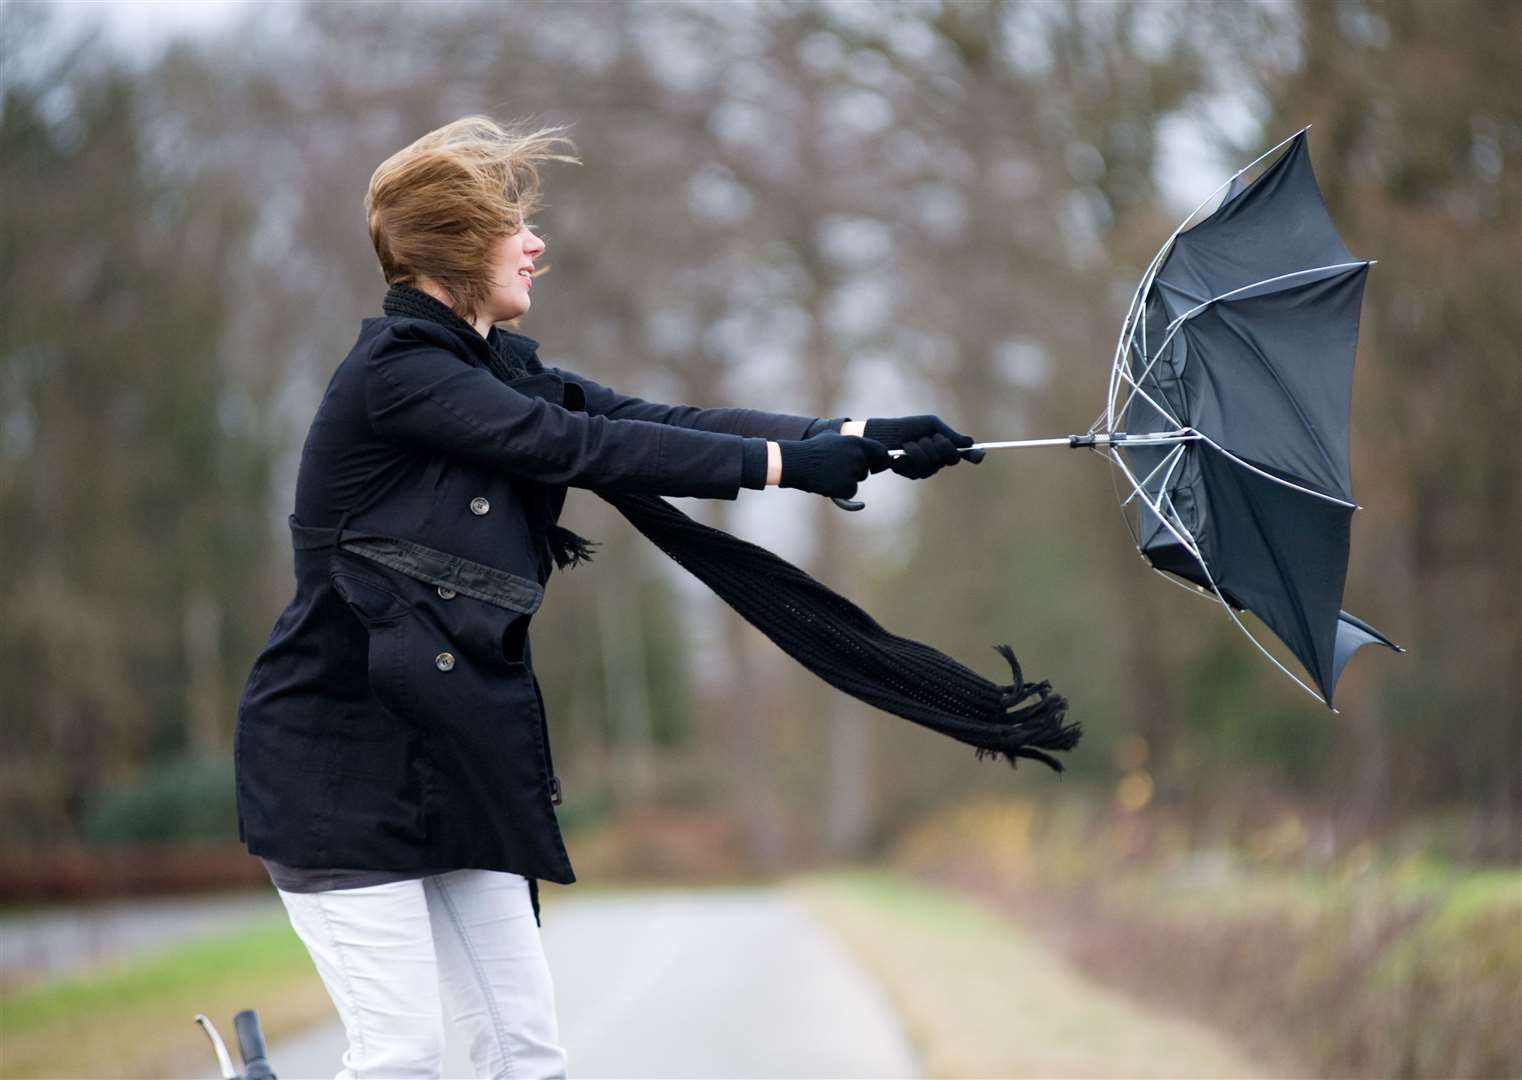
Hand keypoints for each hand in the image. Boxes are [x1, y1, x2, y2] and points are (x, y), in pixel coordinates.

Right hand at [777, 431, 890, 498]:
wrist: (798, 462)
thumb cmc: (812, 448)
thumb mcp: (831, 435)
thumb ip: (847, 439)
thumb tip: (855, 436)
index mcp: (858, 442)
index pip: (881, 452)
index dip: (881, 459)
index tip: (878, 464)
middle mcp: (859, 457)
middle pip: (866, 469)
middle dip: (856, 471)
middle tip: (838, 468)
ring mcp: (854, 472)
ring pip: (857, 480)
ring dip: (847, 480)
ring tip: (829, 474)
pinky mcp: (847, 487)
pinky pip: (851, 493)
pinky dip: (842, 492)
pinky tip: (829, 484)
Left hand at [863, 415, 985, 477]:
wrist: (884, 433)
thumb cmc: (909, 427)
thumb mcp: (931, 425)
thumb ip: (949, 434)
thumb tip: (970, 442)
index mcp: (946, 447)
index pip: (965, 454)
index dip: (974, 455)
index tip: (979, 454)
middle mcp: (939, 460)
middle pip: (951, 458)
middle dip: (940, 445)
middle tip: (929, 437)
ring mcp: (925, 469)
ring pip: (932, 463)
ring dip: (920, 448)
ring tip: (909, 442)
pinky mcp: (911, 474)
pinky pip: (917, 468)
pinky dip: (908, 454)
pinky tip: (901, 452)